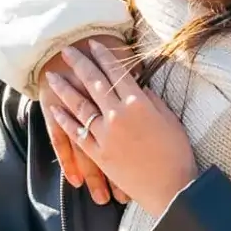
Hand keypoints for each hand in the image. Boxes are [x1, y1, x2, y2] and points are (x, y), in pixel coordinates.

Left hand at [43, 40, 197, 216]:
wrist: (170, 188)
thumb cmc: (177, 153)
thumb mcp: (169, 118)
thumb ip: (151, 99)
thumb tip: (138, 86)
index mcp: (139, 102)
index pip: (116, 72)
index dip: (103, 55)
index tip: (93, 43)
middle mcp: (118, 114)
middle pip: (94, 83)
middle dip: (79, 63)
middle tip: (66, 50)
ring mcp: (106, 134)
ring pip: (80, 105)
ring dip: (64, 89)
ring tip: (53, 77)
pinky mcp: (99, 154)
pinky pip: (77, 134)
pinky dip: (65, 120)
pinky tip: (54, 109)